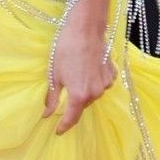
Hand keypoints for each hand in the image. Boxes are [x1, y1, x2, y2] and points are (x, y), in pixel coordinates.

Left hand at [43, 19, 117, 133]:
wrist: (86, 29)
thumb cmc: (66, 49)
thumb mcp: (54, 75)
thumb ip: (52, 98)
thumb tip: (46, 114)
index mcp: (79, 96)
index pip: (71, 119)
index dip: (64, 126)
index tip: (58, 131)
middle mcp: (95, 93)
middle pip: (82, 105)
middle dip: (73, 102)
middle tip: (65, 88)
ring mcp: (106, 84)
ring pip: (92, 95)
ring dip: (84, 91)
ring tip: (76, 73)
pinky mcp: (112, 74)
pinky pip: (101, 84)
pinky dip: (94, 81)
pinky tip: (87, 68)